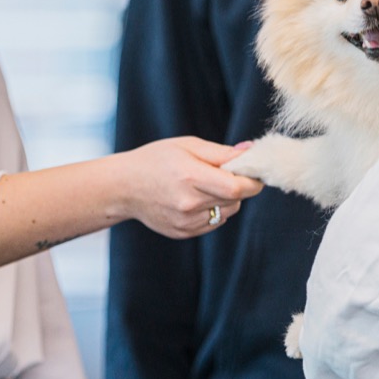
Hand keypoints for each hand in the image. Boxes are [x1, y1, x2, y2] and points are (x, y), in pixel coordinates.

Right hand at [118, 137, 264, 238]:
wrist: (124, 187)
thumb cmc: (156, 159)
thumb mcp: (187, 145)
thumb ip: (221, 152)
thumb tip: (251, 152)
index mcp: (190, 177)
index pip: (237, 188)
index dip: (253, 181)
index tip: (255, 171)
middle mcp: (189, 204)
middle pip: (235, 200)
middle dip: (239, 186)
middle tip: (225, 172)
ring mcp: (186, 222)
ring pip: (227, 212)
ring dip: (226, 199)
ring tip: (205, 185)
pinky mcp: (183, 233)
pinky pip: (214, 222)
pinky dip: (213, 210)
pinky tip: (195, 198)